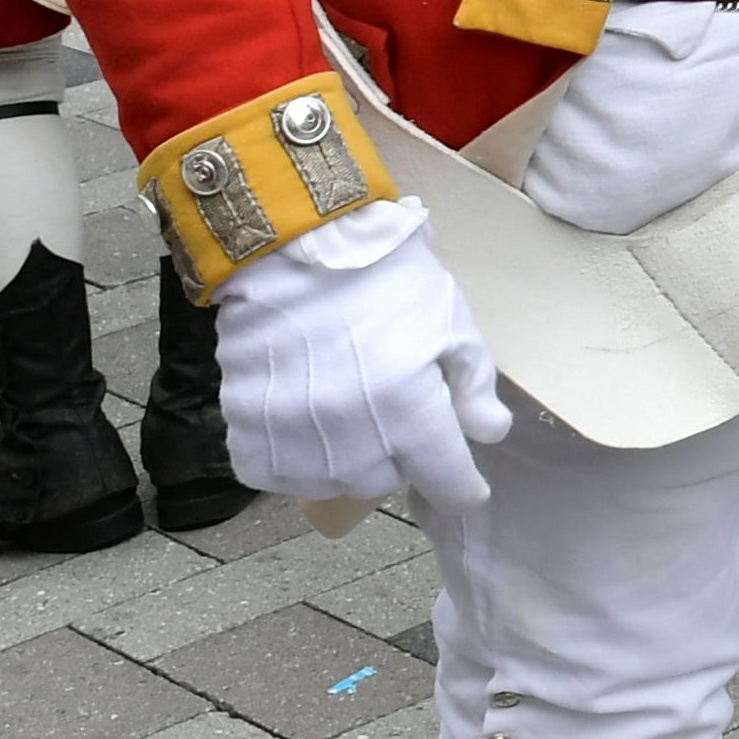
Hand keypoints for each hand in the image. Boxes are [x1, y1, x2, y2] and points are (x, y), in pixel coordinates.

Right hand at [209, 197, 509, 521]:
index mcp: (411, 410)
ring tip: (344, 415)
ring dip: (344, 462)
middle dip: (396, 459)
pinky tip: (301, 426)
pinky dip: (290, 460)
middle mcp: (353, 436)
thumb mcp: (449, 322)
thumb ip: (474, 386)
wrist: (296, 249)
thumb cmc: (384, 281)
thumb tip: (489, 435)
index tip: (465, 488)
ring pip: (330, 483)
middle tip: (391, 414)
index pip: (447, 481)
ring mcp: (296, 438)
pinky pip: (274, 473)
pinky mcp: (249, 431)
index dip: (460, 488)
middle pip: (384, 483)